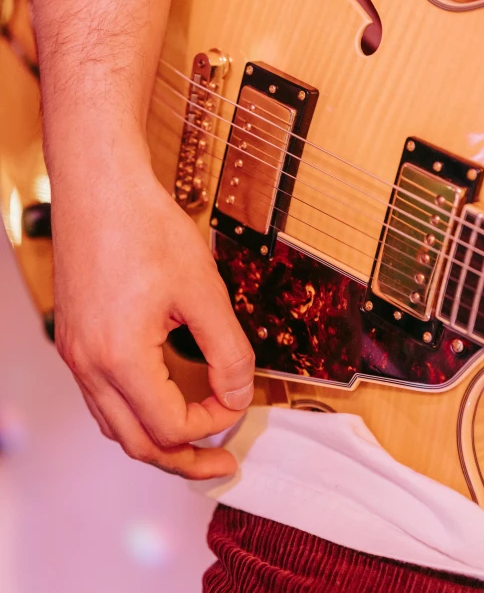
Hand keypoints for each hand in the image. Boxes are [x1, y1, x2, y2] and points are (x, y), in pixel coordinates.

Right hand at [50, 143, 254, 478]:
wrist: (99, 186)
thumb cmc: (143, 226)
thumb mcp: (203, 291)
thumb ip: (228, 351)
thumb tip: (238, 393)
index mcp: (119, 359)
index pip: (171, 425)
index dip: (214, 422)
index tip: (239, 401)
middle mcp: (88, 365)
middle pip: (136, 442)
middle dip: (184, 460)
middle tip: (220, 466)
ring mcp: (75, 353)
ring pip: (114, 425)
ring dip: (156, 439)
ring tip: (194, 440)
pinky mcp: (75, 337)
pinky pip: (102, 396)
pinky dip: (135, 411)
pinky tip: (162, 397)